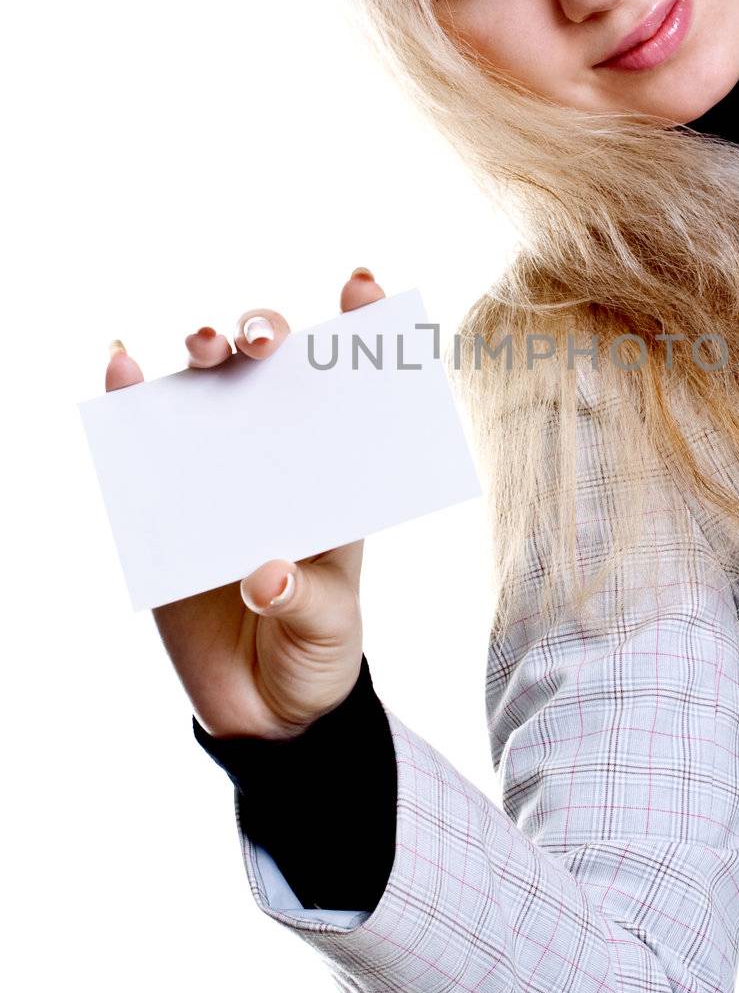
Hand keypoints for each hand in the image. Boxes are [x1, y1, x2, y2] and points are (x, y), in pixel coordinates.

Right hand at [105, 268, 386, 740]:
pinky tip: (120, 367)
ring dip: (201, 349)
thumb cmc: (318, 647)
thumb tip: (263, 574)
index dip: (358, 325)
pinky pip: (141, 442)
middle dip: (266, 331)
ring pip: (205, 387)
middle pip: (269, 368)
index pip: (351, 383)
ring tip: (204, 344)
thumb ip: (302, 596)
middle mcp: (276, 453)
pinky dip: (128, 398)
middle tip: (264, 341)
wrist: (264, 708)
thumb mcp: (329, 623)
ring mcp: (217, 470)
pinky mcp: (163, 504)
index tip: (363, 283)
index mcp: (335, 470)